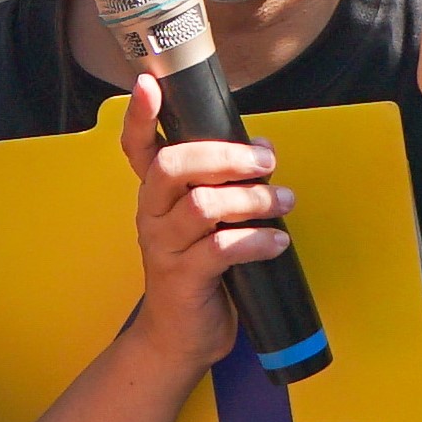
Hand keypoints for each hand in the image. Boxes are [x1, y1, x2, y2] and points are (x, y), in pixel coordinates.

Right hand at [112, 75, 282, 374]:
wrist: (180, 338)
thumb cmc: (199, 270)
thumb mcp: (206, 223)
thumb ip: (224, 184)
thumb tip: (261, 148)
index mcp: (154, 196)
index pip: (136, 148)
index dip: (139, 116)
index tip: (148, 84)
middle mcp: (150, 216)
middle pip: (174, 167)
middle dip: (225, 156)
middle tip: (265, 161)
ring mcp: (164, 248)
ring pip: (203, 206)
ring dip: (252, 199)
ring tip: (284, 202)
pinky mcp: (184, 279)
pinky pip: (222, 249)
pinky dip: (257, 240)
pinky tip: (277, 241)